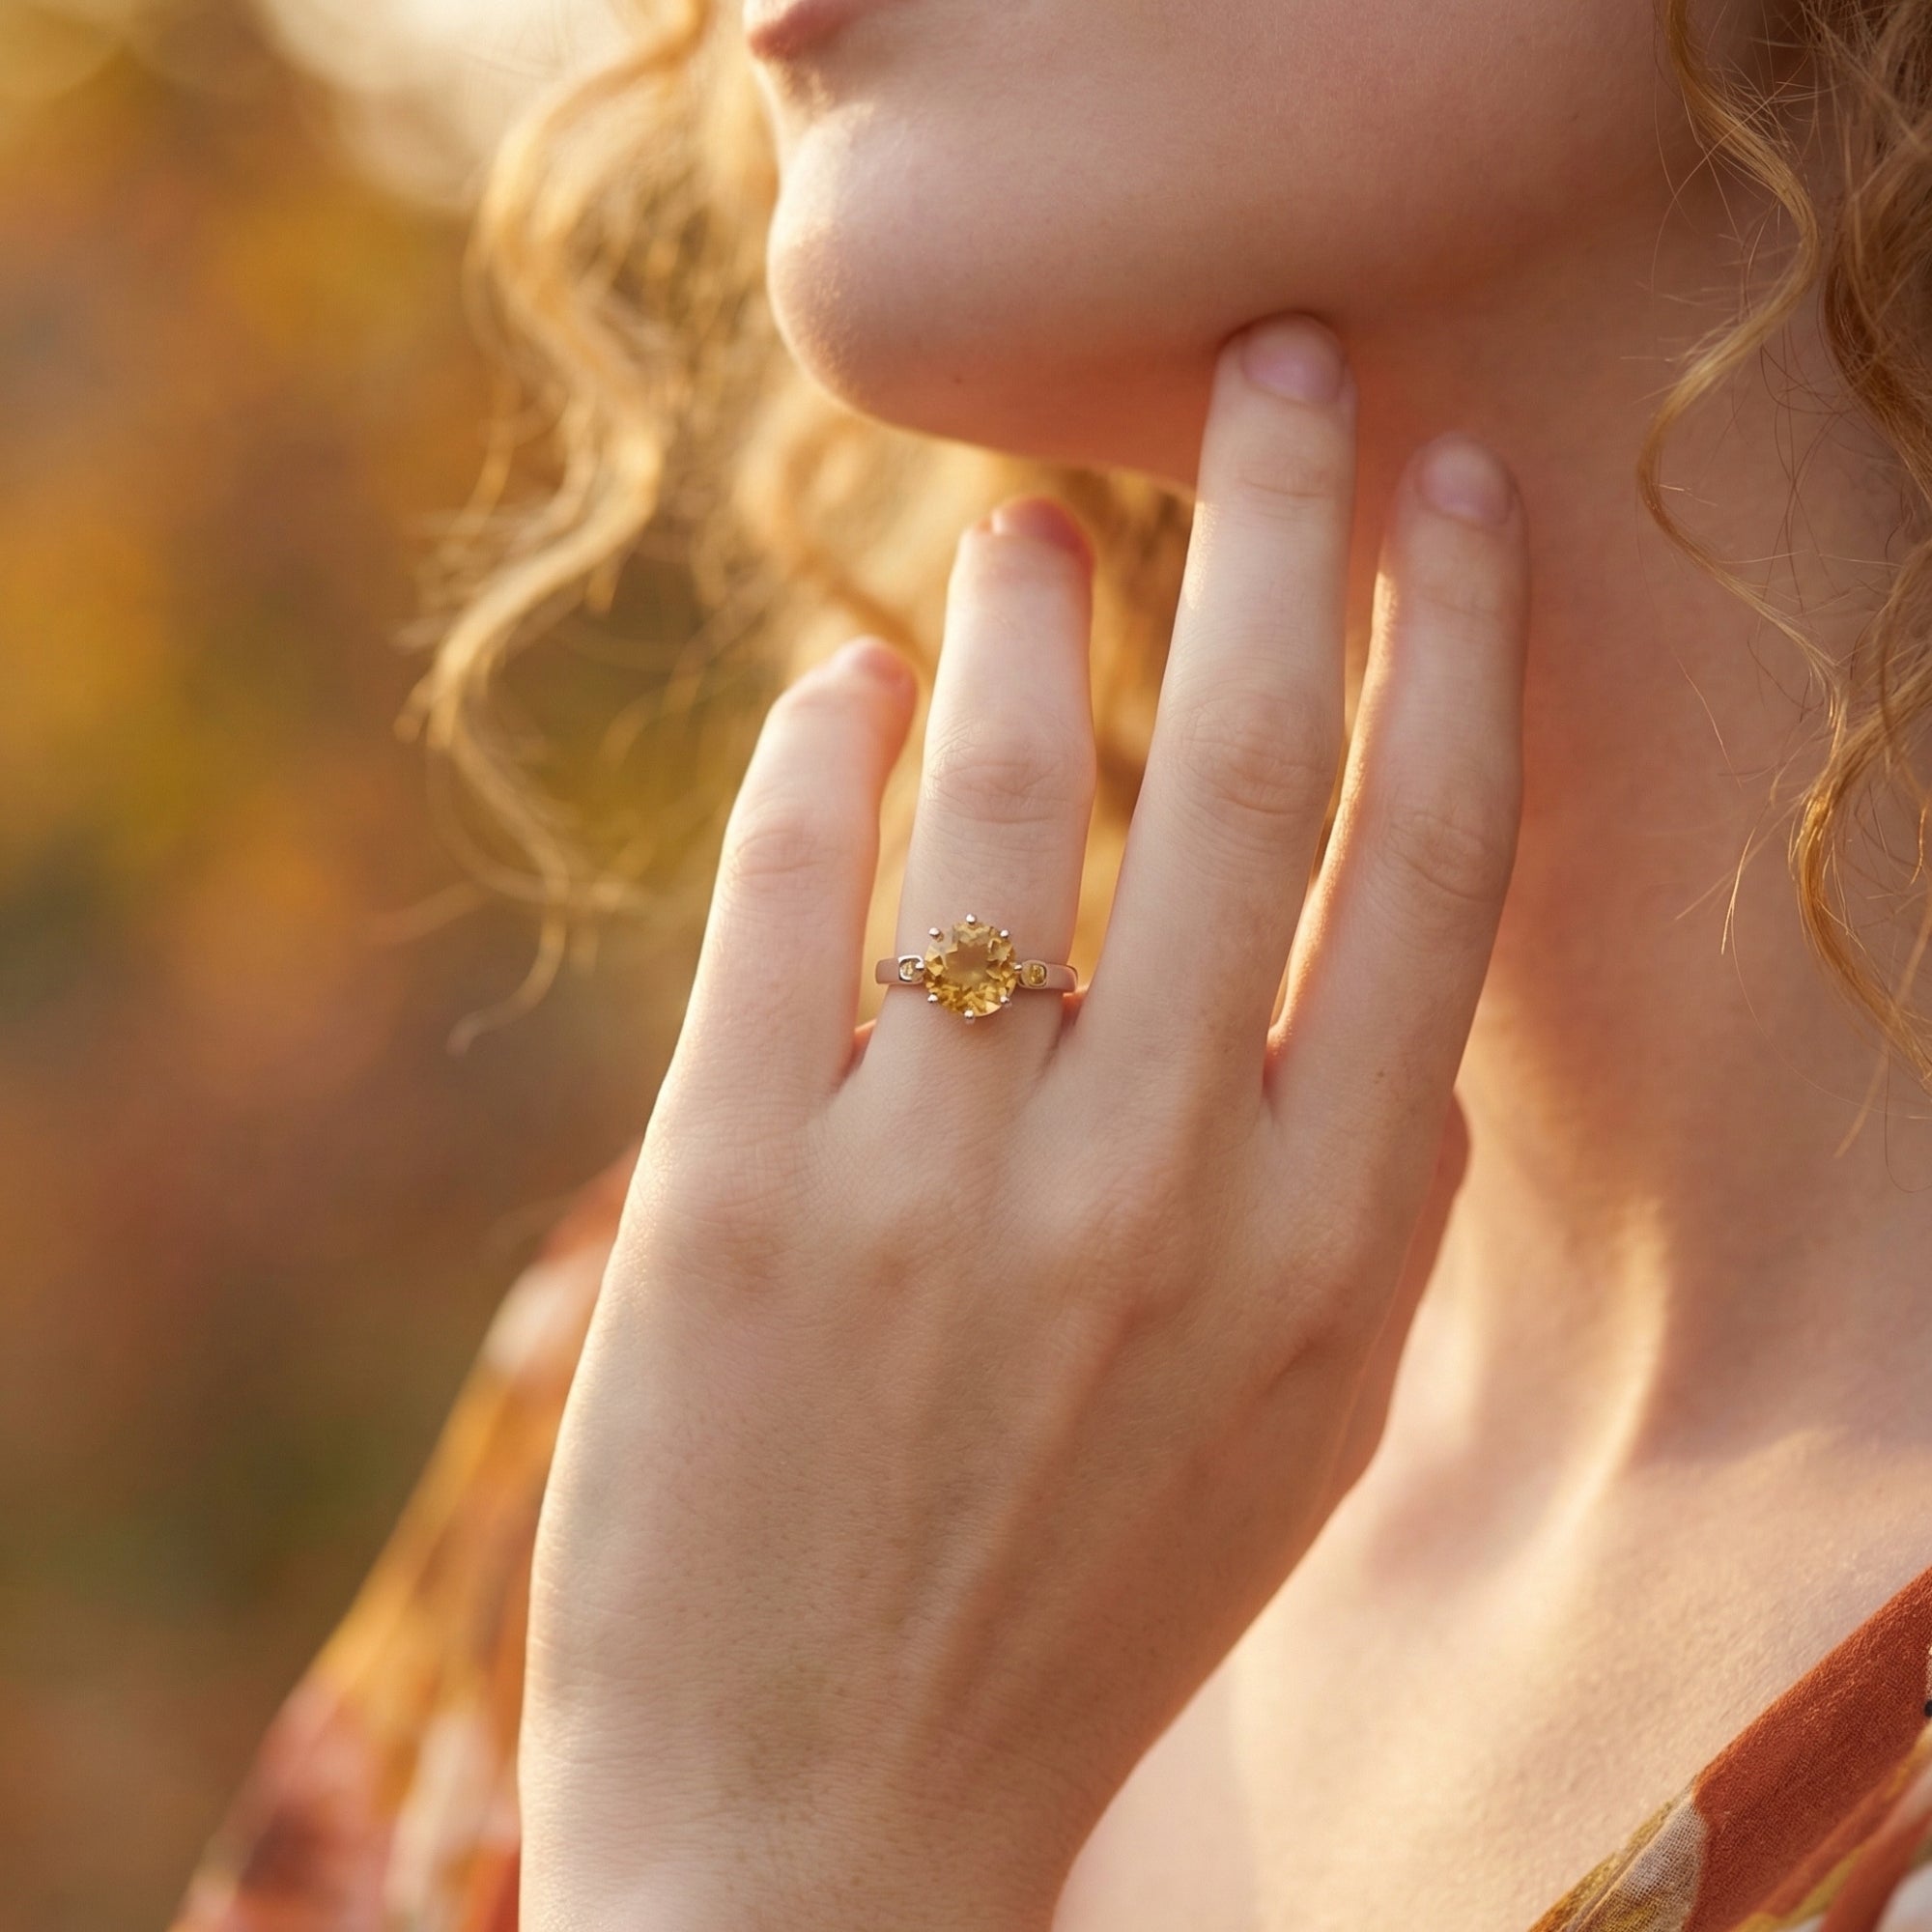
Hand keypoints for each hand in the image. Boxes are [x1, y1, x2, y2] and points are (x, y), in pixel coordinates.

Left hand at [520, 315, 1527, 1931]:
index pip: (1433, 868)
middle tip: (1279, 365)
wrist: (831, 1829)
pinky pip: (792, 903)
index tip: (1453, 494)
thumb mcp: (1295, 1438)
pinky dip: (822, 759)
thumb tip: (1395, 1014)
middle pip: (1251, 769)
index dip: (1456, 648)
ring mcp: (941, 1191)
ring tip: (1028, 520)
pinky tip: (845, 687)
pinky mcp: (736, 1202)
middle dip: (1282, 527)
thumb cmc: (1077, 1609)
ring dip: (1031, 615)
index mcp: (1325, 1241)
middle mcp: (1158, 1186)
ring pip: (1013, 795)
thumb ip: (1367, 1216)